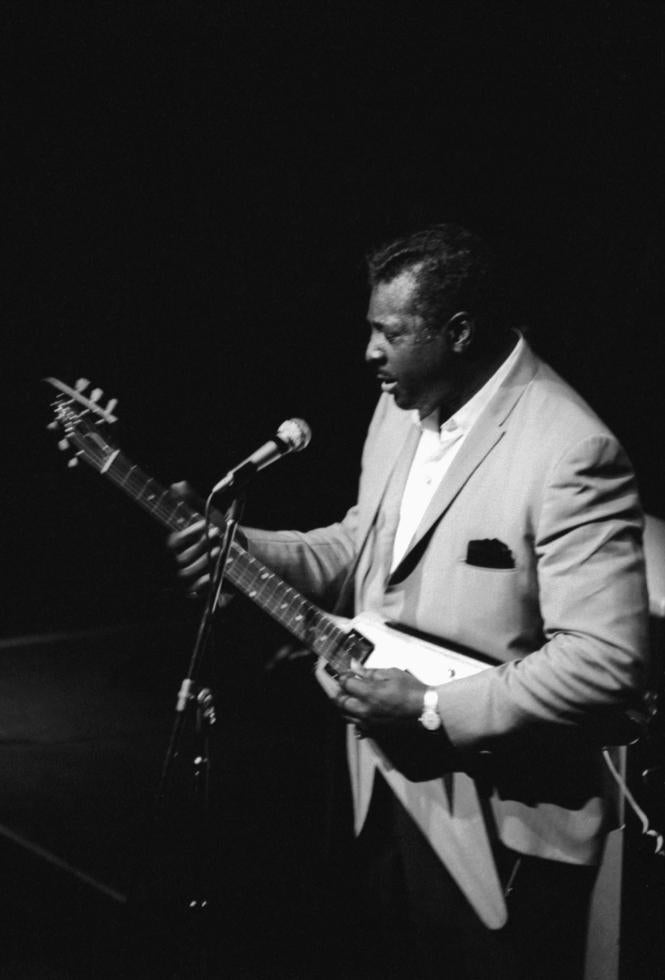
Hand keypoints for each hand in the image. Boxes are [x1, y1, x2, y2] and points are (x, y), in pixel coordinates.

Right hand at [166, 481, 227, 600]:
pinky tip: (213, 575)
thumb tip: (178, 484)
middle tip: (217, 534)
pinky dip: (203, 585)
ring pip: (188, 574)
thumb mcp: (207, 513)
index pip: (174, 541)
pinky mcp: (197, 591)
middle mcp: (178, 561)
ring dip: (204, 562)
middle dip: (201, 546)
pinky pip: (194, 592)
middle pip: (182, 559)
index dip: (189, 534)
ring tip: (221, 550)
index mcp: (176, 544)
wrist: (238, 552)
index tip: (205, 524)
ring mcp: (186, 577)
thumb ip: (192, 501)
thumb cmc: (219, 531)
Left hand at [334, 667, 427, 728]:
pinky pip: (357, 726)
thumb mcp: (391, 673)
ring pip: (346, 716)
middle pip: (341, 702)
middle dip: (339, 692)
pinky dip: (354, 718)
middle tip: (342, 686)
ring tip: (348, 698)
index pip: (345, 684)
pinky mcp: (375, 731)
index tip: (346, 674)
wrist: (425, 709)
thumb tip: (356, 667)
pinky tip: (358, 712)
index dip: (343, 677)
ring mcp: (369, 722)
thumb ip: (370, 672)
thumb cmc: (412, 691)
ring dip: (344, 706)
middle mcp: (366, 710)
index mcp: (369, 693)